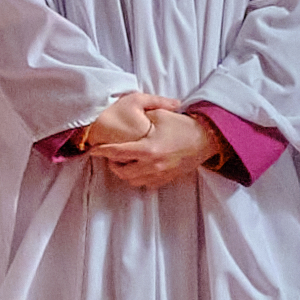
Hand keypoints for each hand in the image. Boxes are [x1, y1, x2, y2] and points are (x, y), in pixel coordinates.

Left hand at [82, 96, 215, 189]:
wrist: (206, 139)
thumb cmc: (183, 125)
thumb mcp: (160, 115)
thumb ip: (142, 118)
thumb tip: (128, 118)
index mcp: (148, 149)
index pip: (117, 152)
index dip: (103, 151)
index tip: (93, 149)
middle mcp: (152, 165)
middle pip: (122, 172)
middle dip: (113, 164)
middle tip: (110, 155)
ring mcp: (160, 174)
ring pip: (133, 181)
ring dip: (125, 172)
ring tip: (124, 162)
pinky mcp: (166, 178)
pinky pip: (146, 184)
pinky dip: (138, 177)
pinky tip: (139, 167)